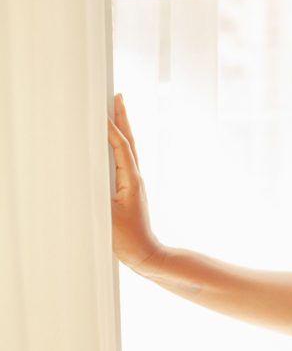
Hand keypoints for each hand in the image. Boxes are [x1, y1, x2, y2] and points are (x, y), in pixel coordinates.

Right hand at [107, 93, 161, 271]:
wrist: (146, 254)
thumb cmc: (127, 238)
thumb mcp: (107, 215)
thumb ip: (97, 194)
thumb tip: (86, 178)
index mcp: (131, 180)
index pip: (122, 147)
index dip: (113, 129)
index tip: (104, 111)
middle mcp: (135, 177)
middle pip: (129, 141)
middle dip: (123, 118)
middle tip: (117, 96)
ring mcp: (134, 183)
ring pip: (127, 150)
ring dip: (122, 129)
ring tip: (116, 111)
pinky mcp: (130, 190)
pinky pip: (123, 161)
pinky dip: (118, 146)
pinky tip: (113, 144)